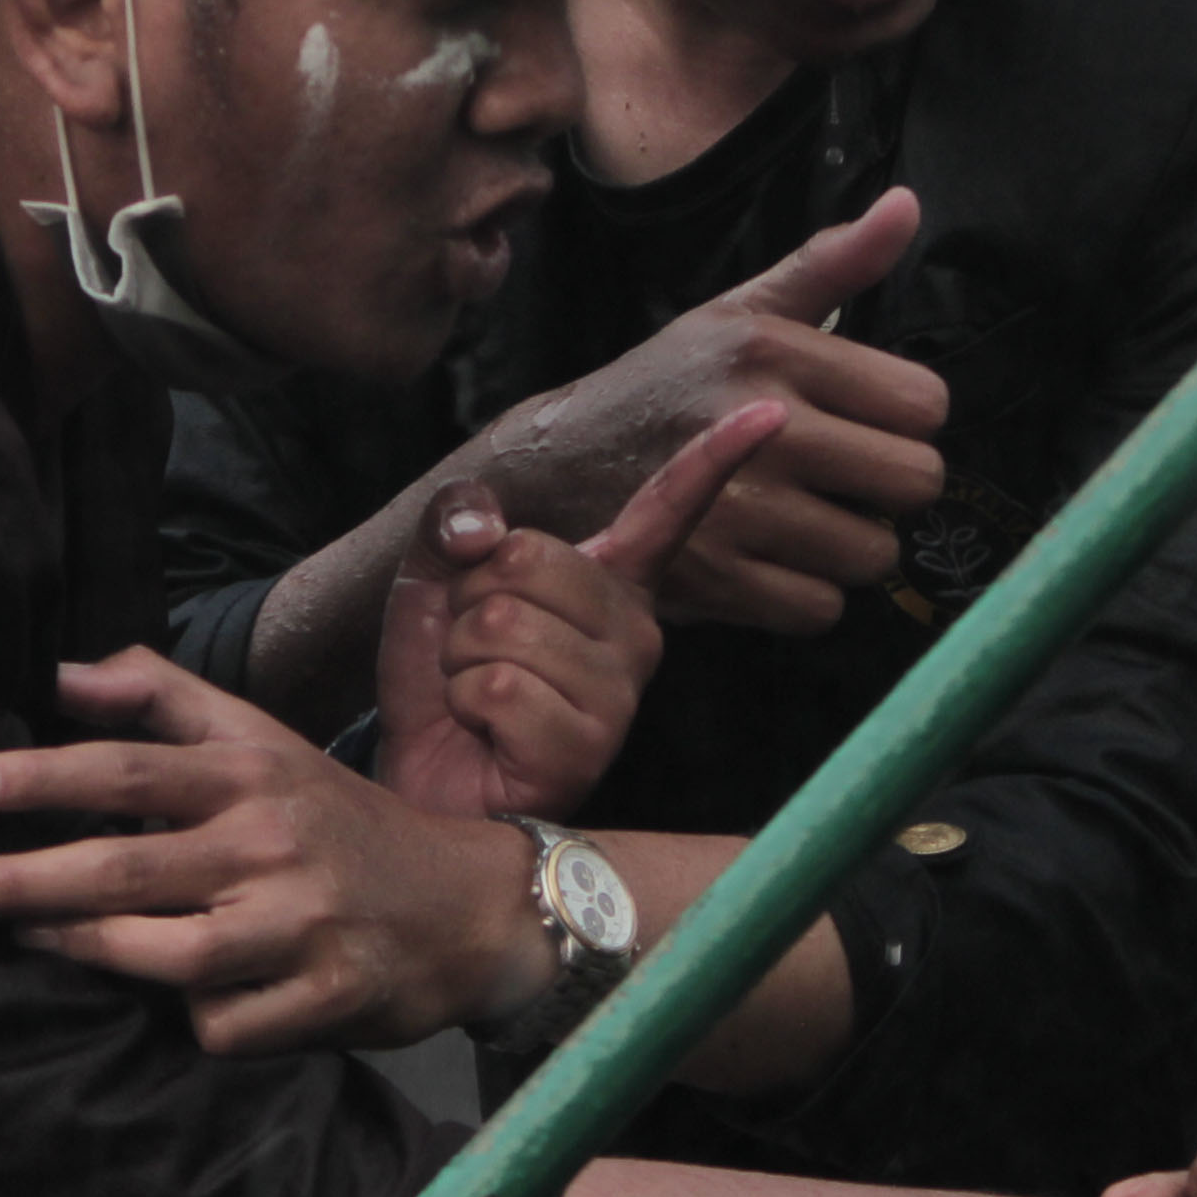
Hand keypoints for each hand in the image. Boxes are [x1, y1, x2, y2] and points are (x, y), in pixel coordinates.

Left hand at [0, 651, 535, 1054]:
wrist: (467, 906)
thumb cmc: (335, 819)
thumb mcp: (264, 740)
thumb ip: (164, 698)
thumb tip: (63, 672)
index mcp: (250, 773)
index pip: (126, 768)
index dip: (37, 776)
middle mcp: (270, 844)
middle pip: (124, 865)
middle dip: (16, 881)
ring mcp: (298, 926)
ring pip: (162, 955)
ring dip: (82, 950)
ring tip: (22, 937)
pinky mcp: (323, 1001)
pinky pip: (221, 1026)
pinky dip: (187, 1022)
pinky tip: (174, 1006)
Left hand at [373, 401, 780, 821]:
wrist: (430, 784)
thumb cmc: (446, 685)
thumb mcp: (433, 581)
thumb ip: (454, 524)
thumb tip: (483, 530)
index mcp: (609, 582)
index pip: (665, 510)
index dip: (714, 459)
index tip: (766, 413)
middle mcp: (633, 631)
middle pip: (528, 556)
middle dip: (468, 604)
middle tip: (476, 655)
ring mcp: (619, 690)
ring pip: (506, 623)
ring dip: (463, 662)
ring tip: (481, 698)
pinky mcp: (590, 743)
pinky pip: (501, 686)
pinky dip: (467, 706)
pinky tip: (488, 734)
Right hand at [466, 194, 948, 633]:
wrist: (553, 467)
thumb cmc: (666, 386)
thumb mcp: (739, 312)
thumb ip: (832, 263)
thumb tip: (909, 204)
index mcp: (771, 349)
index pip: (926, 404)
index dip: (903, 419)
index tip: (859, 420)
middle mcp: (759, 423)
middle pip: (916, 482)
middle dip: (886, 486)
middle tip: (839, 477)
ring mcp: (737, 507)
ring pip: (875, 554)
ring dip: (848, 546)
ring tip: (800, 518)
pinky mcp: (716, 579)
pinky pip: (822, 608)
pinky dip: (804, 595)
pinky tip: (767, 559)